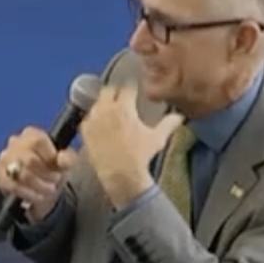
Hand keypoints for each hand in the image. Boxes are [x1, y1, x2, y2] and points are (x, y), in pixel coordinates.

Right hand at [0, 126, 78, 221]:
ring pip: (21, 174)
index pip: (37, 141)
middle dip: (45, 174)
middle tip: (55, 180)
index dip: (49, 156)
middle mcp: (14, 143)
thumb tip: (63, 160)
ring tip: (49, 190)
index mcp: (31, 134)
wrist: (42, 186)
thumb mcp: (65, 162)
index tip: (59, 167)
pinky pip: (13, 186)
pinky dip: (29, 194)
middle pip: (29, 160)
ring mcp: (4, 160)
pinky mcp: (0, 176)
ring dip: (39, 185)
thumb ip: (67, 158)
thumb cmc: (52, 169)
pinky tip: (38, 197)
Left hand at [78, 85, 184, 207]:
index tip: (134, 91)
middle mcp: (106, 110)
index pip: (127, 88)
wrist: (120, 174)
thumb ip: (168, 124)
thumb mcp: (157, 138)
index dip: (132, 89)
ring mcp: (93, 121)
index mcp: (124, 108)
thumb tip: (179, 116)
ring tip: (111, 110)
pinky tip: (99, 124)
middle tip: (121, 97)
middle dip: (115, 92)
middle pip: (107, 91)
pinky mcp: (84, 132)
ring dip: (103, 104)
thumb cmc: (139, 155)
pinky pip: (87, 119)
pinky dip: (93, 118)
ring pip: (96, 103)